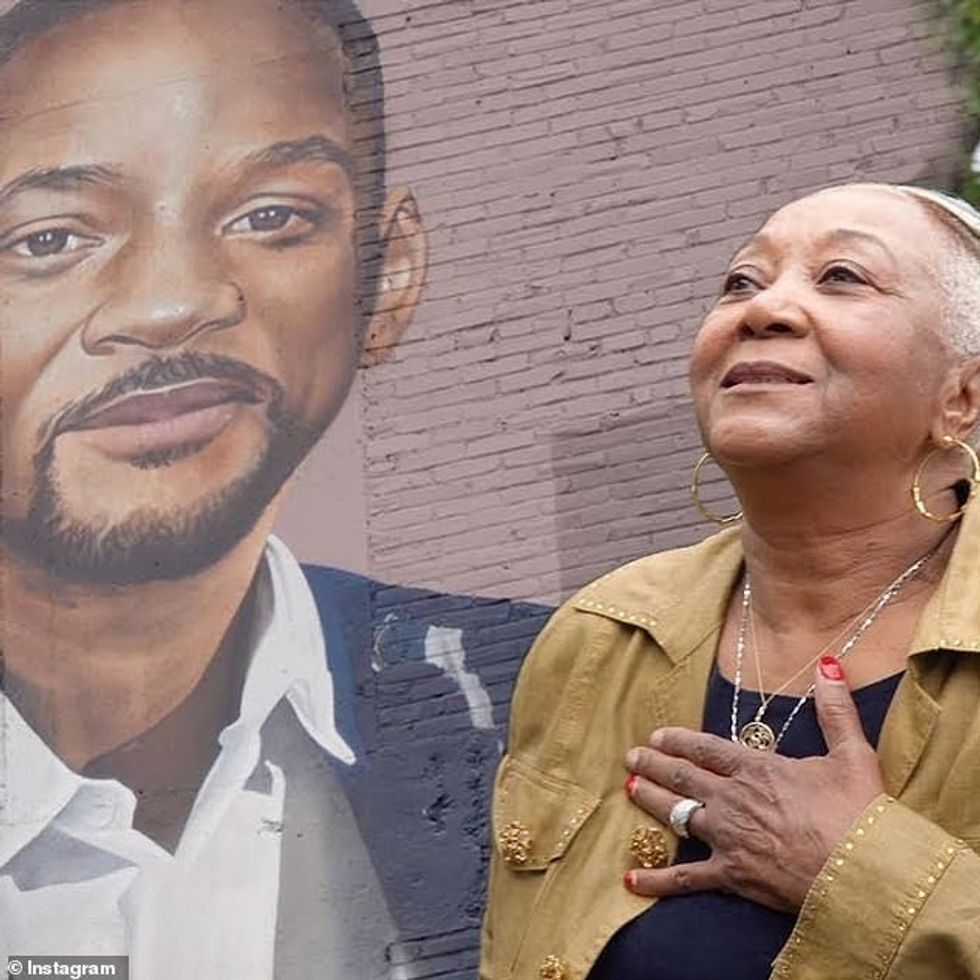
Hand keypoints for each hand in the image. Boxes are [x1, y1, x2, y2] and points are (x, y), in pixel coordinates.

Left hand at [623, 656, 885, 911]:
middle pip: (683, 777)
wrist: (864, 873)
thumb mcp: (853, 754)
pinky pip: (686, 878)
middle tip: (631, 756)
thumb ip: (835, 709)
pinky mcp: (732, 875)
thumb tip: (828, 665)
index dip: (679, 741)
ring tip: (629, 788)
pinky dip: (657, 880)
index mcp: (757, 769)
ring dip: (650, 800)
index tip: (658, 735)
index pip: (706, 749)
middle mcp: (734, 799)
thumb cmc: (862, 814)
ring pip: (678, 814)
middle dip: (654, 764)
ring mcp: (729, 837)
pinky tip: (631, 879)